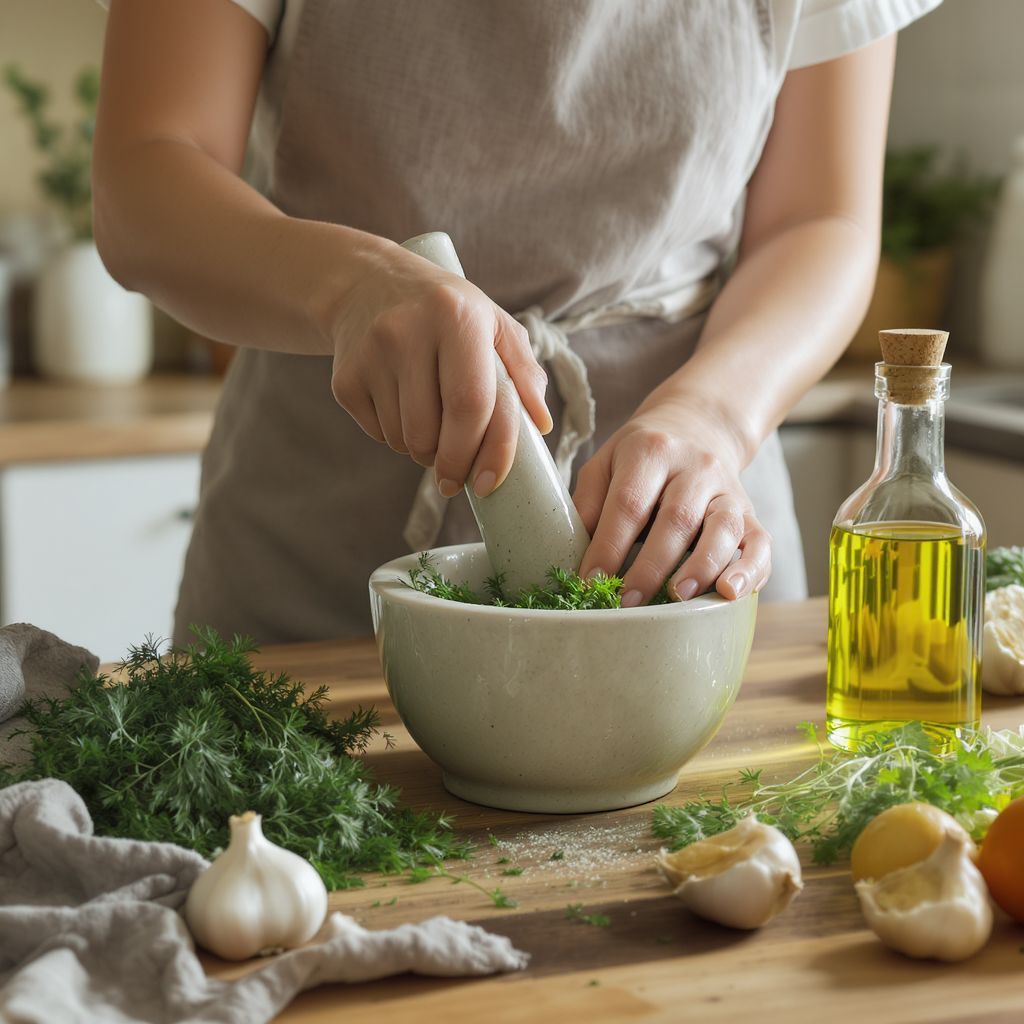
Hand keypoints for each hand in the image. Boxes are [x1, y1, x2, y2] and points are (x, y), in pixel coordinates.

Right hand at [329, 242, 550, 496]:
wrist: (364, 284)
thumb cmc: (444, 312)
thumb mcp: (491, 322)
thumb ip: (523, 371)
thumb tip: (541, 424)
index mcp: (455, 316)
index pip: (472, 403)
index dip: (487, 451)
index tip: (490, 484)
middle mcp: (407, 332)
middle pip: (434, 433)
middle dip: (453, 463)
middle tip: (460, 471)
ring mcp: (370, 356)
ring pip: (406, 441)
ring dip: (426, 449)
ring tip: (433, 420)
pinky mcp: (345, 379)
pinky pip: (380, 436)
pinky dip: (398, 436)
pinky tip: (402, 405)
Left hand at [573, 400, 770, 604]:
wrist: (697, 427)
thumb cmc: (640, 458)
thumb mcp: (605, 463)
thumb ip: (588, 502)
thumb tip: (572, 553)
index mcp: (651, 452)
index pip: (629, 502)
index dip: (609, 545)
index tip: (591, 582)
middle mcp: (695, 467)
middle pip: (677, 518)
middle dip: (650, 566)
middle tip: (626, 602)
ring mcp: (728, 489)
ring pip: (723, 528)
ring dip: (702, 567)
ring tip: (678, 598)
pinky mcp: (751, 512)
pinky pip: (760, 542)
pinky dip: (750, 570)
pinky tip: (730, 593)